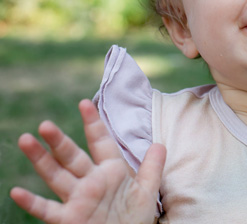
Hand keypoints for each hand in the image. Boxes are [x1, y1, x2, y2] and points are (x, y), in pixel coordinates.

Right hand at [10, 99, 165, 223]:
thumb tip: (160, 144)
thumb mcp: (147, 191)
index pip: (100, 142)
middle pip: (72, 157)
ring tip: (25, 140)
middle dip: (59, 141)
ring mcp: (78, 199)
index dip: (92, 123)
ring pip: (56, 176)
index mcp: (110, 171)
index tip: (84, 103)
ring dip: (41, 160)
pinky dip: (32, 202)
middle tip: (45, 124)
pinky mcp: (69, 219)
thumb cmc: (135, 218)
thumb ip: (152, 167)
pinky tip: (17, 191)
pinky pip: (47, 210)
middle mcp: (91, 181)